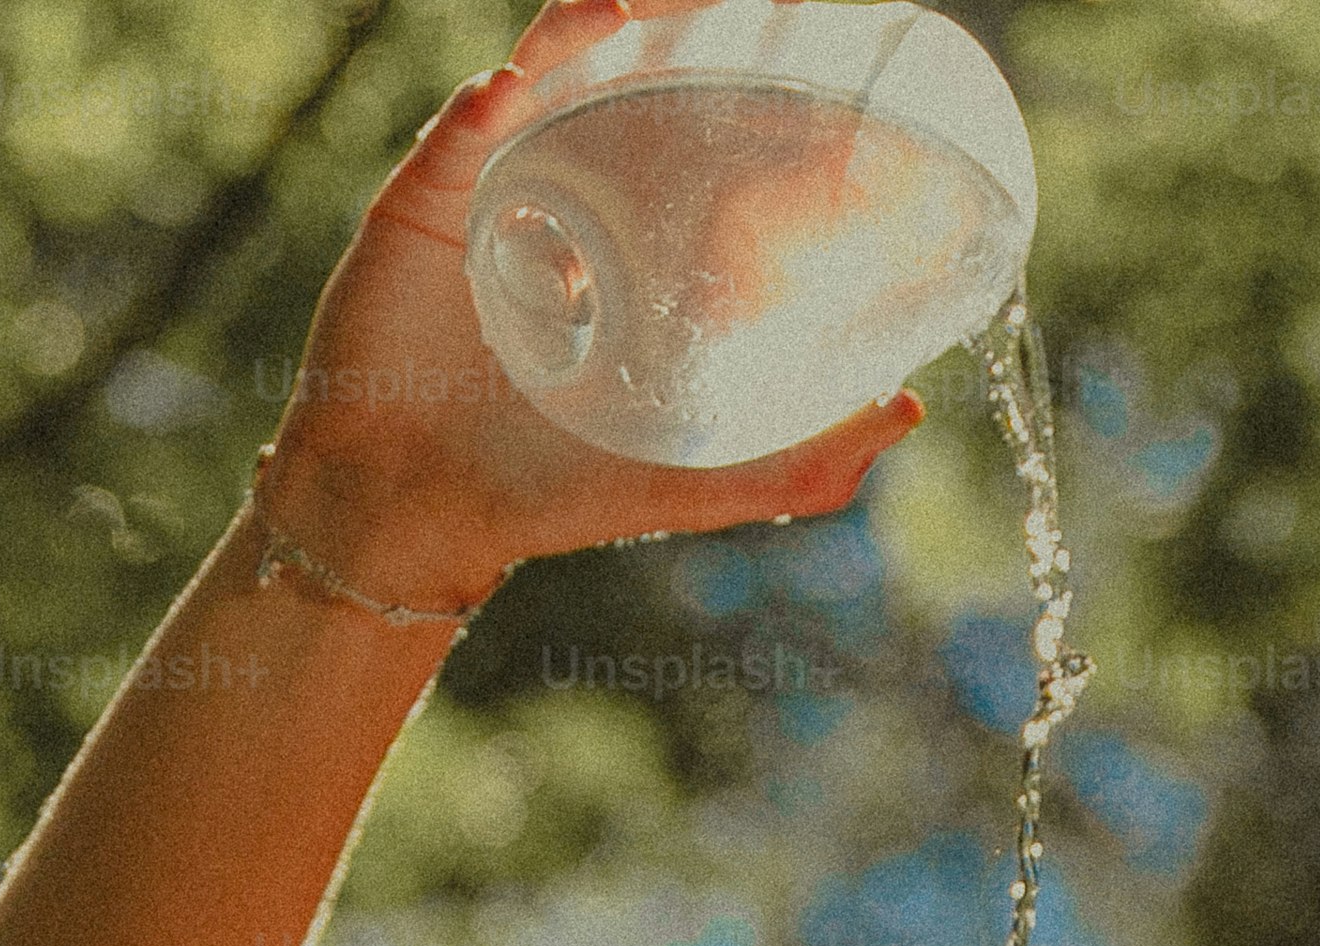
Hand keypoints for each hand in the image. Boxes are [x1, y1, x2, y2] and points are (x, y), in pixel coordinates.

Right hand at [254, 0, 931, 616]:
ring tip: (633, 4)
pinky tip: (514, 87)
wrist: (413, 520)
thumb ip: (797, 464)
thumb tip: (906, 413)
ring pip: (543, 75)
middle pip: (621, 76)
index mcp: (628, 237)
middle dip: (670, 21)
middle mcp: (564, 194)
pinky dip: (488, 101)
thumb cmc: (545, 497)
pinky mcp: (422, 203)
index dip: (734, 72)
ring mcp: (492, 189)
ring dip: (586, 27)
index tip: (798, 34)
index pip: (687, 127)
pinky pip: (458, 131)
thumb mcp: (689, 479)